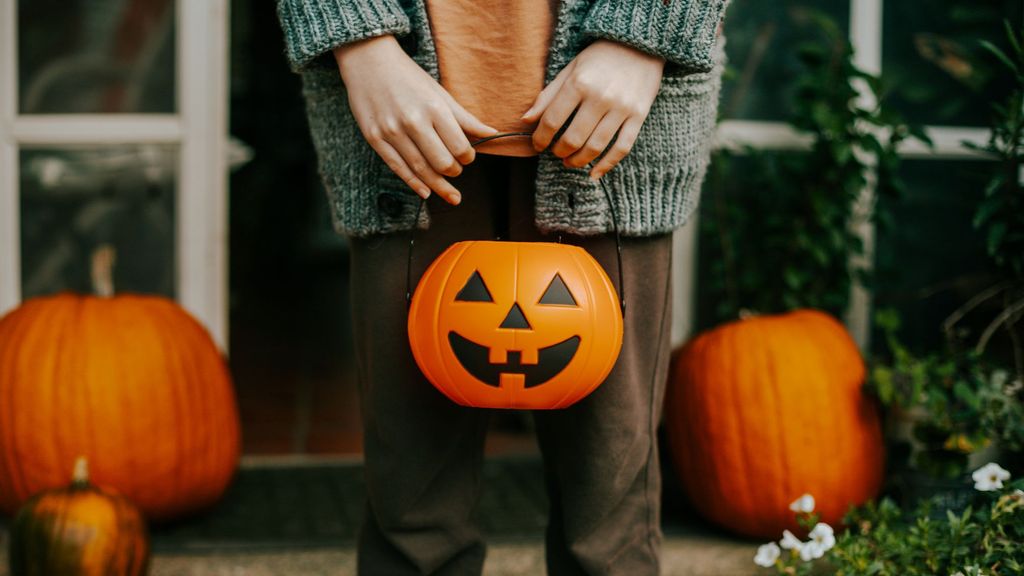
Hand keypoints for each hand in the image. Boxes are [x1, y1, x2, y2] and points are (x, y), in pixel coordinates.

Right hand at [334, 35, 497, 203]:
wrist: (368, 61)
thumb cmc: (409, 77)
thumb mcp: (440, 93)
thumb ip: (465, 118)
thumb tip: (492, 134)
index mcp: (434, 108)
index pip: (459, 146)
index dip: (468, 157)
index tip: (468, 157)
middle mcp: (413, 121)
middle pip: (442, 163)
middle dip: (454, 172)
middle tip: (456, 171)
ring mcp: (392, 131)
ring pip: (420, 170)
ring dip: (438, 186)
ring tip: (450, 194)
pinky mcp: (374, 138)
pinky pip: (397, 168)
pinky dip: (414, 183)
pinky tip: (425, 192)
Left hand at [522, 40, 664, 179]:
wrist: (640, 44)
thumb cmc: (599, 58)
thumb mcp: (570, 70)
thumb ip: (548, 96)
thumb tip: (526, 120)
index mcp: (579, 84)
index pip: (553, 121)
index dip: (541, 138)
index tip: (538, 144)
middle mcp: (600, 97)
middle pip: (573, 139)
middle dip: (559, 151)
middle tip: (555, 152)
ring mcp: (622, 108)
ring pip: (596, 147)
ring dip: (578, 161)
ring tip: (570, 162)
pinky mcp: (639, 116)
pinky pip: (622, 148)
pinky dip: (607, 165)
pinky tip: (594, 173)